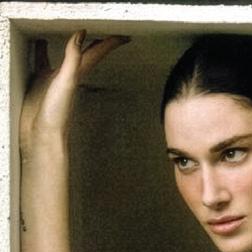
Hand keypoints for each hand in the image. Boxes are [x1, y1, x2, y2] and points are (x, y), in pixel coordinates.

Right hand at [20, 31, 129, 155]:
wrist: (42, 134)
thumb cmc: (57, 114)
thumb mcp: (66, 81)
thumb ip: (73, 59)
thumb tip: (81, 34)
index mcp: (79, 73)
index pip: (98, 52)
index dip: (111, 43)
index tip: (124, 36)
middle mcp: (70, 75)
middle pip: (86, 53)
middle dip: (96, 42)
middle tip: (106, 33)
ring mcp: (56, 79)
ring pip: (65, 56)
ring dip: (70, 44)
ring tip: (73, 32)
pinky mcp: (41, 82)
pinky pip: (42, 60)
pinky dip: (42, 50)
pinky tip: (40, 46)